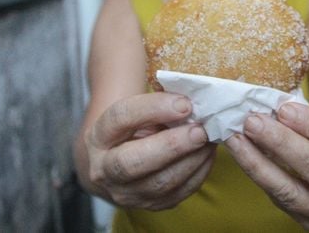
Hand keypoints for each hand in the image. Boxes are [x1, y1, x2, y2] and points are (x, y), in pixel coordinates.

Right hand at [85, 92, 215, 209]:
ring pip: (161, 183)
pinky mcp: (151, 205)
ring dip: (192, 159)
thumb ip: (158, 105)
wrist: (120, 164)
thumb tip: (189, 102)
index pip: (120, 119)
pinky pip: (180, 192)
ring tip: (209, 138)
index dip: (153, 108)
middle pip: (133, 162)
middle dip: (172, 145)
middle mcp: (105, 170)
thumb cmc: (133, 129)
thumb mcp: (135, 111)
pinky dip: (199, 171)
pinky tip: (207, 152)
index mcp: (99, 137)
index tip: (184, 103)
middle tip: (199, 130)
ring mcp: (127, 193)